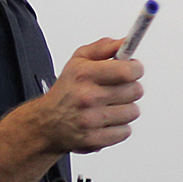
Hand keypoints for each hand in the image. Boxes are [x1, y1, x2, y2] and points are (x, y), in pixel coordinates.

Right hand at [34, 38, 143, 153]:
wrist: (47, 122)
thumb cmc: (67, 90)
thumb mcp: (79, 60)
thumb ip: (103, 47)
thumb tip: (125, 42)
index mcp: (85, 75)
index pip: (127, 71)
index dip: (135, 68)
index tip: (133, 69)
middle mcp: (88, 97)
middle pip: (135, 91)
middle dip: (130, 87)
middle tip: (118, 88)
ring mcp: (91, 120)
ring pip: (133, 112)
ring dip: (126, 108)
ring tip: (110, 105)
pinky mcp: (95, 139)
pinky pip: (125, 131)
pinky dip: (119, 127)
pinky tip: (107, 121)